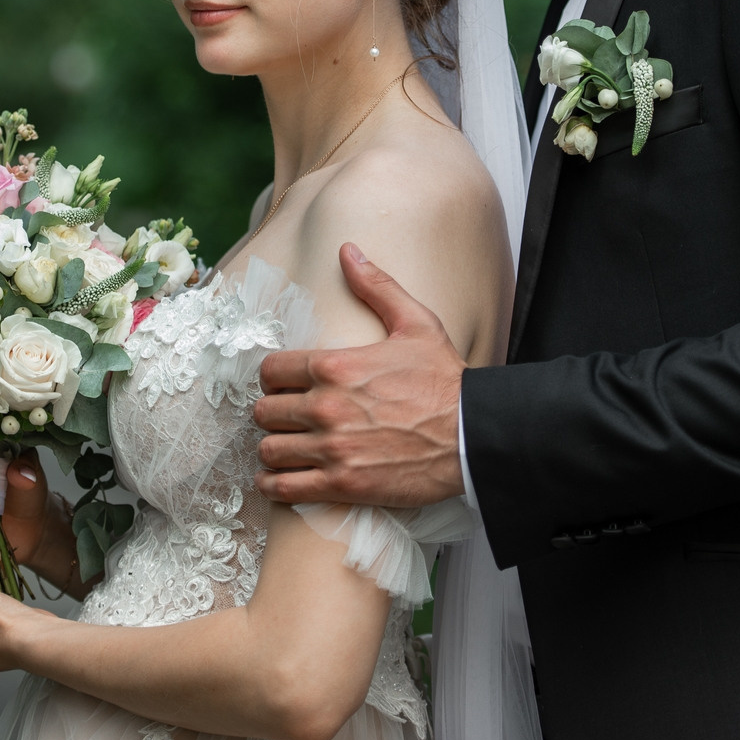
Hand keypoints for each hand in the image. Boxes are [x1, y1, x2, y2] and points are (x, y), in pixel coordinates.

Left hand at [253, 244, 466, 506]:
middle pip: (265, 411)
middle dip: (273, 413)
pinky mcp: (342, 484)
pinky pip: (284, 488)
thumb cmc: (446, 380)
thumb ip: (376, 286)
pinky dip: (275, 484)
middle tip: (287, 417)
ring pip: (270, 449)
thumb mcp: (416, 323)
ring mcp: (332, 448)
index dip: (274, 378)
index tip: (284, 385)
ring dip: (274, 448)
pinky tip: (279, 479)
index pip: (270, 371)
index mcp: (335, 365)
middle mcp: (326, 406)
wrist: (474, 435)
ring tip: (286, 448)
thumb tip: (348, 252)